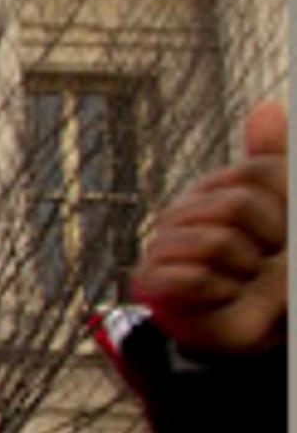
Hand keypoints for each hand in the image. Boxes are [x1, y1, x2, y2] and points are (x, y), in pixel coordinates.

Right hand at [129, 101, 284, 355]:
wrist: (252, 325)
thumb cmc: (271, 274)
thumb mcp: (281, 211)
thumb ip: (269, 161)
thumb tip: (268, 107)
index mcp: (215, 192)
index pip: (256, 175)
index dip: (282, 205)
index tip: (284, 232)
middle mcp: (185, 214)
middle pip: (236, 206)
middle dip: (267, 240)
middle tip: (265, 261)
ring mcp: (164, 246)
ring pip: (215, 242)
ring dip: (245, 271)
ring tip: (244, 283)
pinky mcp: (149, 283)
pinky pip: (190, 277)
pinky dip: (217, 291)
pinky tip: (222, 296)